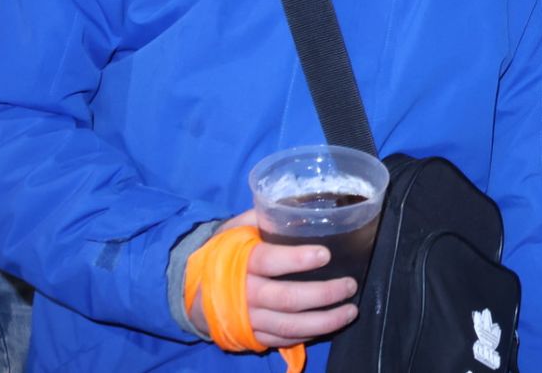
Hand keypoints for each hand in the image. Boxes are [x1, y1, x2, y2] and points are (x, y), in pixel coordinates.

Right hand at [188, 210, 358, 348]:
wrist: (190, 291)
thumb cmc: (221, 254)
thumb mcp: (234, 229)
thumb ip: (262, 217)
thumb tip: (298, 202)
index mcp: (240, 262)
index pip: (268, 261)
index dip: (297, 259)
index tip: (325, 254)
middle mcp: (245, 294)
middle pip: (287, 299)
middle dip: (323, 294)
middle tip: (350, 284)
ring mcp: (249, 319)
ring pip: (289, 326)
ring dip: (324, 321)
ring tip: (351, 310)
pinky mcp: (252, 337)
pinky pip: (283, 340)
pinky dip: (308, 335)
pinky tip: (329, 325)